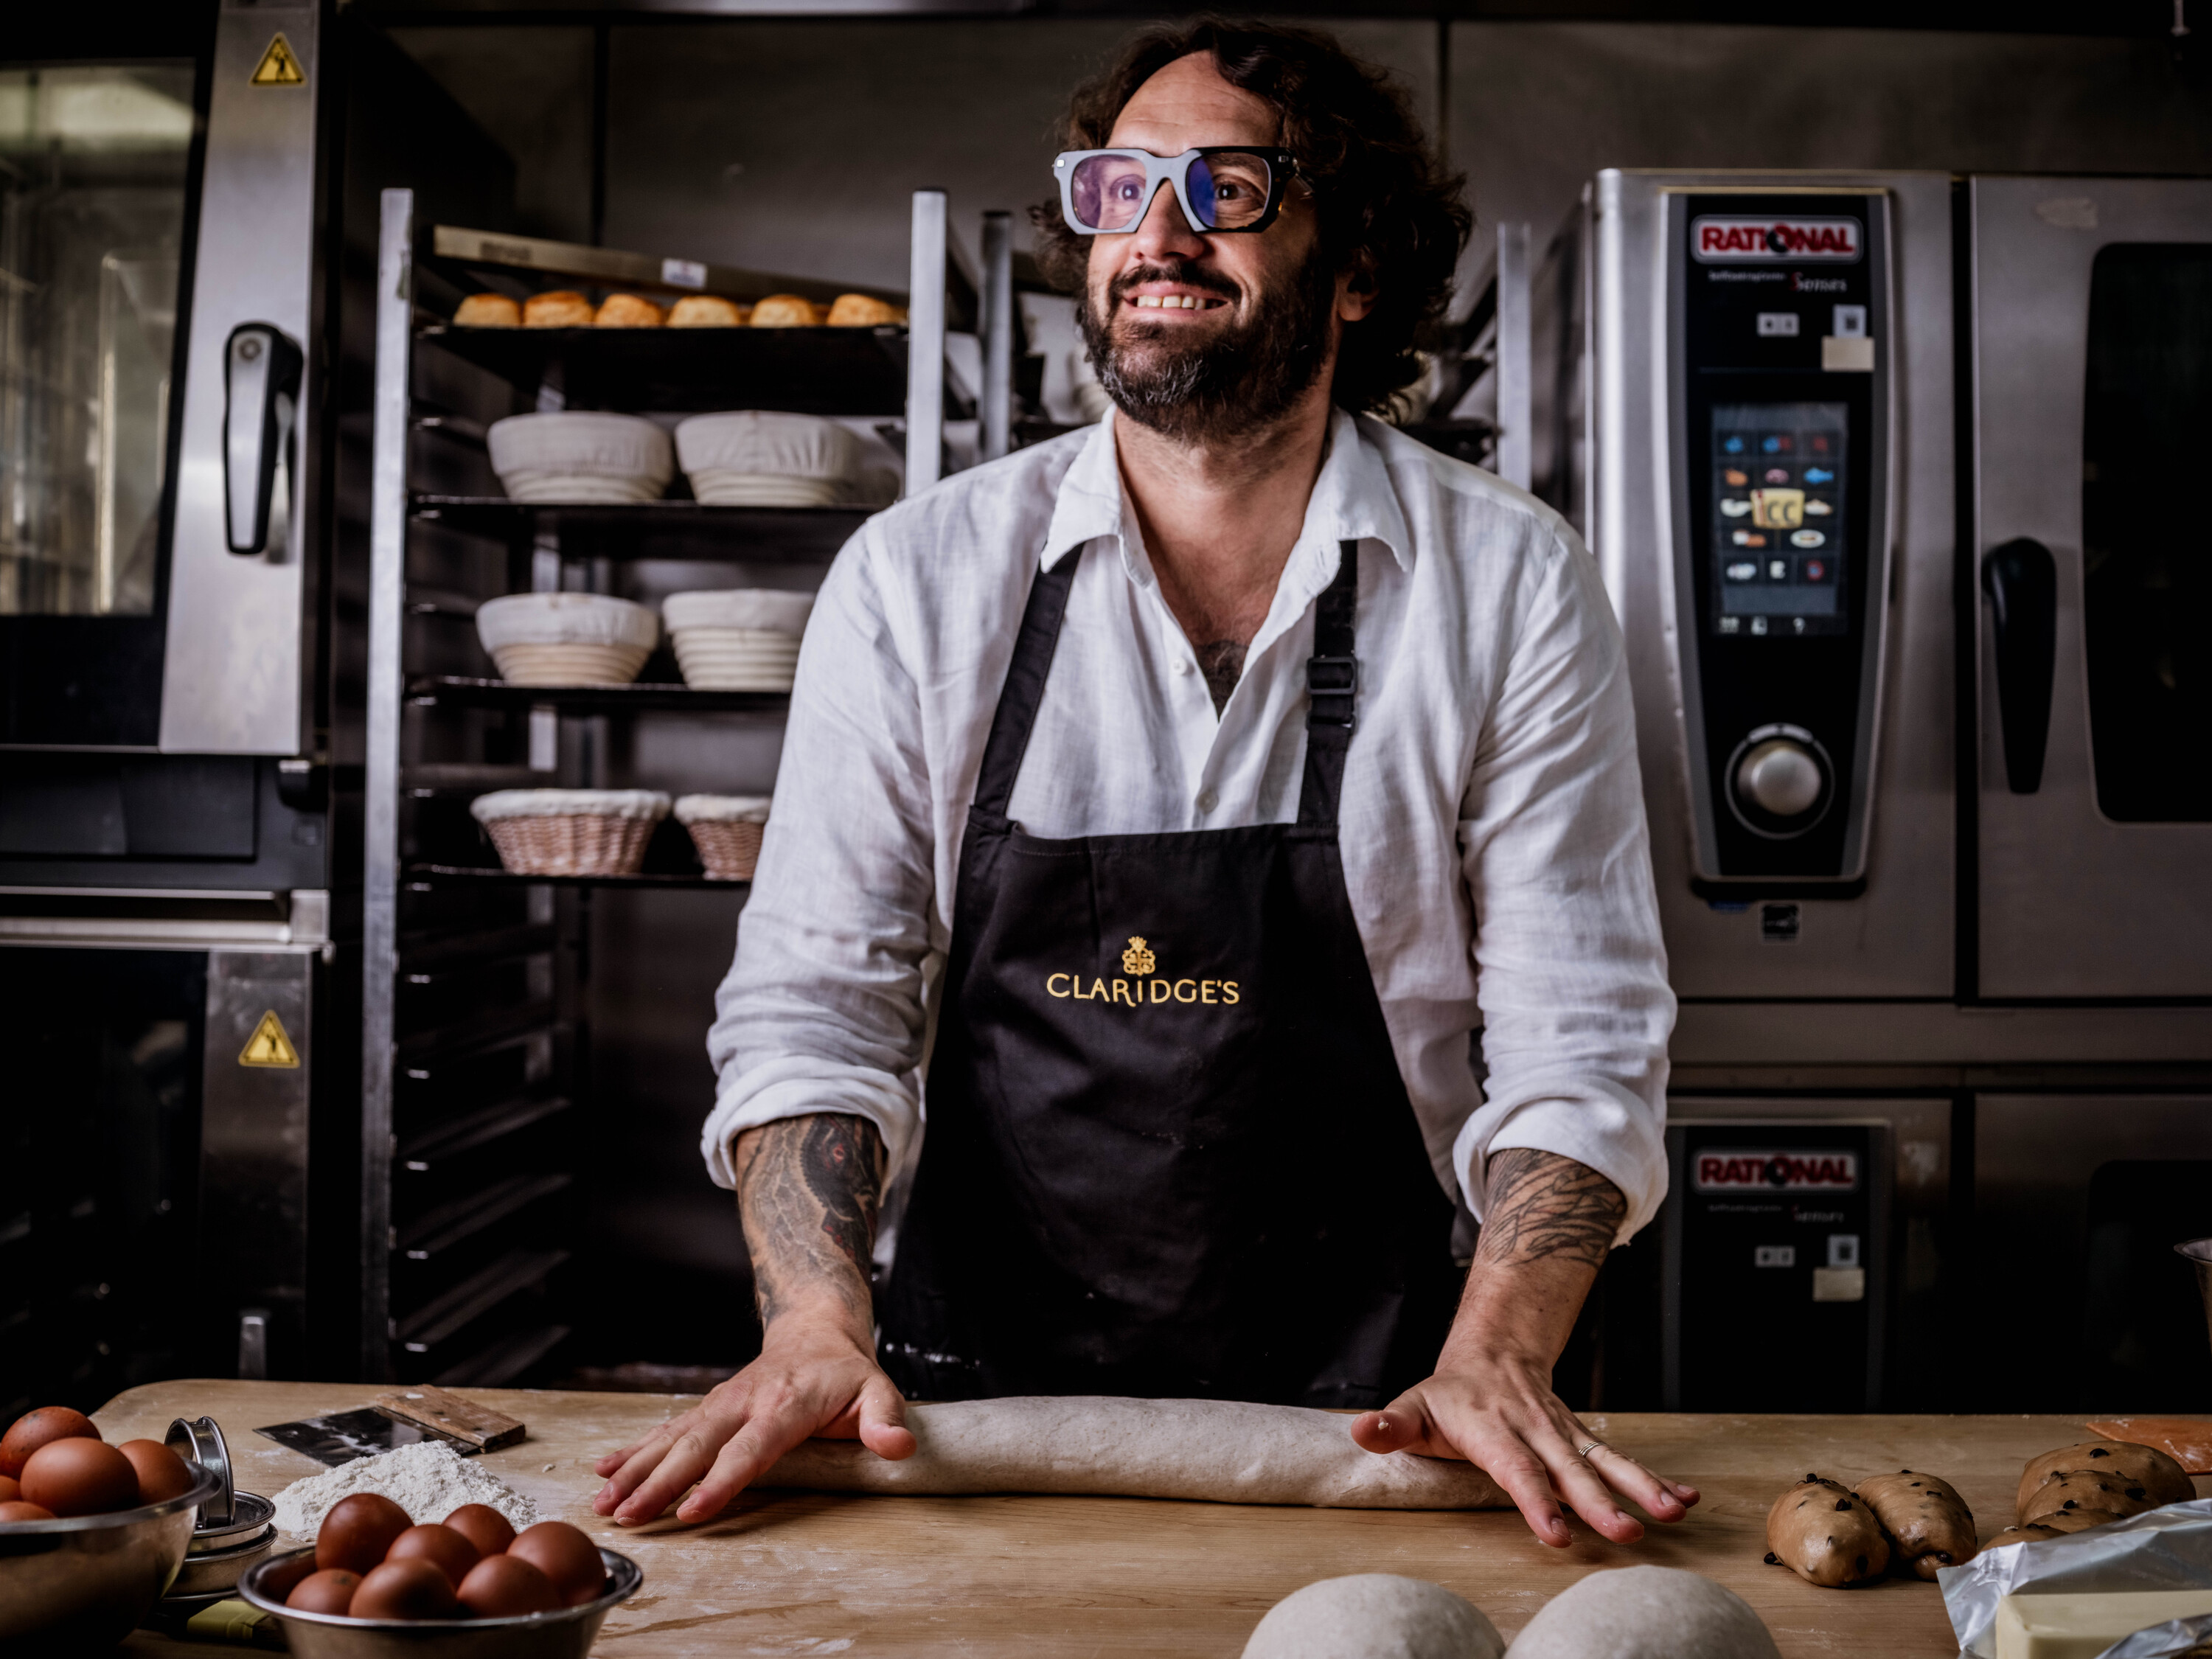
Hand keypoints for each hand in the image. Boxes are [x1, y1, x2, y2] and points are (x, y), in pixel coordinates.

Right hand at [590, 1312, 914, 1524]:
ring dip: (636, 1470)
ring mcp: (720, 1403)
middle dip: (659, 1483)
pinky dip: (633, 1449)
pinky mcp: (707, 1407)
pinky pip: (666, 1428)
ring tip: (604, 1503)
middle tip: (629, 1517)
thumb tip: (897, 1448)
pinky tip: (604, 1470)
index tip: (693, 1511)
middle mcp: (743, 1402)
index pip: (751, 1449)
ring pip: (672, 1437)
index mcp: (785, 1405)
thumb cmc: (846, 1372)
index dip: (722, 1481)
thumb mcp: (878, 1391)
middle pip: (697, 1446)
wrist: (816, 1329)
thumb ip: (885, 1421)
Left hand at [1350, 1343, 1697, 1546]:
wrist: (1493, 1349)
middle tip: (1627, 1531)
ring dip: (1641, 1486)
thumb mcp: (1414, 1405)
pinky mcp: (1584, 1439)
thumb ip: (1391, 1425)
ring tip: (1672, 1513)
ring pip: (1606, 1461)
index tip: (1557, 1531)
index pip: (1516, 1468)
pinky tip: (1685, 1497)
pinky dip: (1655, 1475)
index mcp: (1493, 1429)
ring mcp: (1566, 1434)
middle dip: (1600, 1502)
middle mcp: (1536, 1430)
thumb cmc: (1449, 1393)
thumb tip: (1360, 1431)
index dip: (1535, 1499)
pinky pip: (1620, 1457)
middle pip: (1570, 1470)